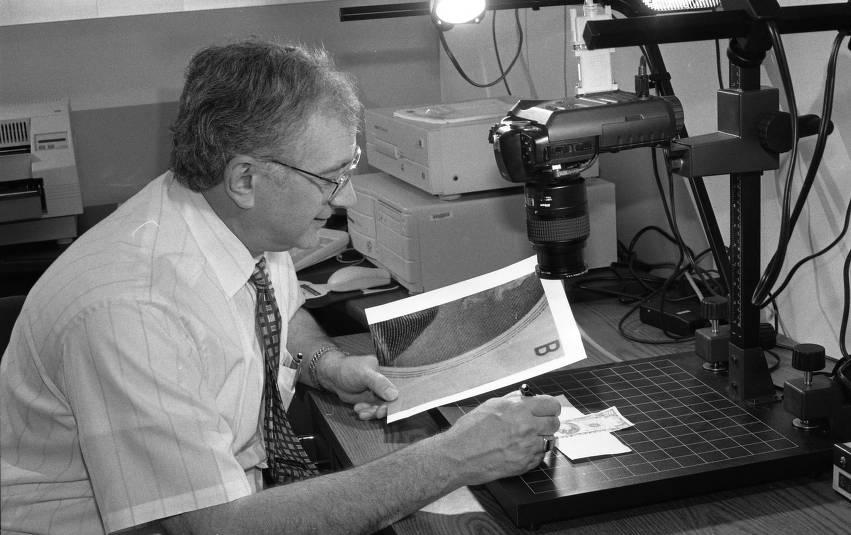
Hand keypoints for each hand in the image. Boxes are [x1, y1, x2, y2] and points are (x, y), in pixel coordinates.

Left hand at [319, 351, 397, 419]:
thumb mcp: (364, 374)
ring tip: (362, 412)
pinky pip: (372, 410)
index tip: (396, 407)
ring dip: (373, 412)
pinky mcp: (370, 401)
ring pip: (381, 407)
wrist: (333, 376)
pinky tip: (358, 410)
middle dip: (385, 408)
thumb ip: (379, 383)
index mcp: (388, 374)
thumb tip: (394, 395)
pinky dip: (367, 413)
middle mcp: (385, 384)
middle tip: (377, 412)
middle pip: (392, 400)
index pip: (400, 386)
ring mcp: (377, 394)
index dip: (400, 398)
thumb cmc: (349, 369)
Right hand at [441, 392, 560, 485]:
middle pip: (555, 423)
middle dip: (547, 422)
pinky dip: (532, 453)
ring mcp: (527, 448)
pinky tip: (518, 449)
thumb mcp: (491, 405)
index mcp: (519, 410)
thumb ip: (514, 400)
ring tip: (525, 438)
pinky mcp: (525, 464)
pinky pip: (539, 456)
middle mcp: (526, 428)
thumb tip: (528, 397)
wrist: (459, 456)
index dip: (550, 407)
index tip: (548, 409)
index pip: (552, 405)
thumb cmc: (470, 431)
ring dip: (540, 438)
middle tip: (538, 423)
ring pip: (549, 440)